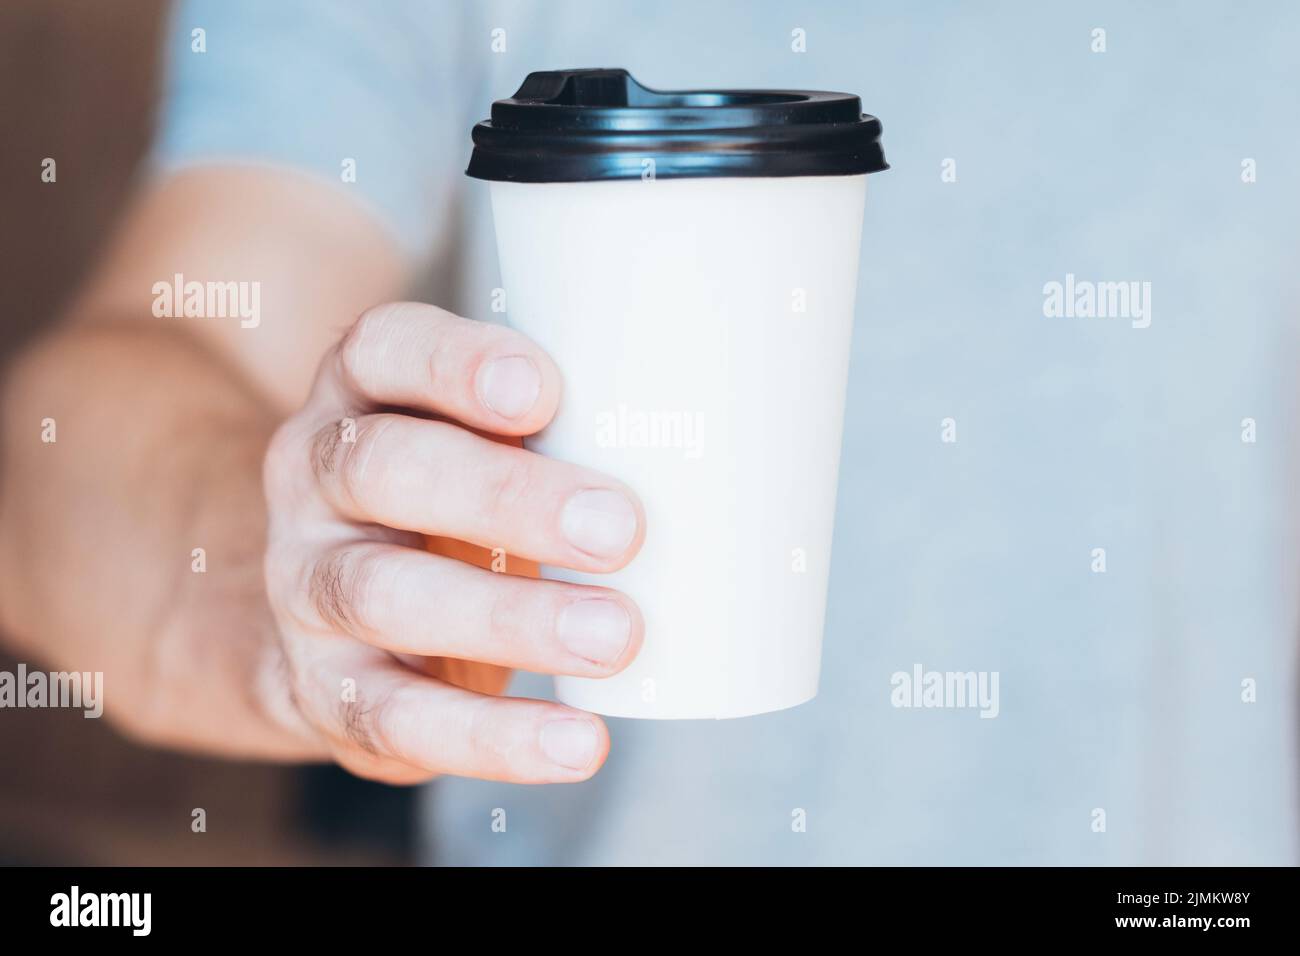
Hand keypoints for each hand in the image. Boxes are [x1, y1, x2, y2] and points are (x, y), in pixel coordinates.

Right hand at [261, 302, 644, 783]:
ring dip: (508, 619)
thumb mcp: (488, 442)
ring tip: (617, 637)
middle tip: (620, 530)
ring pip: (382, 592)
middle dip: (504, 497)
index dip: (454, 365)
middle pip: (384, 467)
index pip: (386, 350)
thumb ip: (567, 429)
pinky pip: (394, 715)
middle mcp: (316, 477)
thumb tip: (733, 452)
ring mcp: (305, 583)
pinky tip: (579, 742)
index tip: (543, 391)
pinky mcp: (324, 686)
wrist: (343, 619)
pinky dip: (491, 737)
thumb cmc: (460, 504)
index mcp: (362, 393)